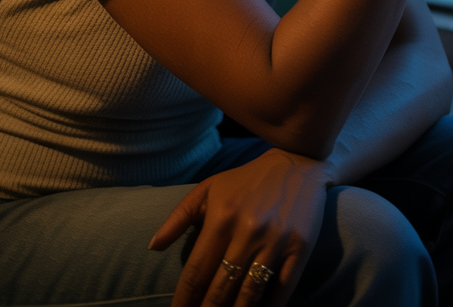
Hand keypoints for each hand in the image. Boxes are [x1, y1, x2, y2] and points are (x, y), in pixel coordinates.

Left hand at [150, 148, 330, 306]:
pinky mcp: (299, 248)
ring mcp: (275, 241)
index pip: (196, 272)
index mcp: (222, 217)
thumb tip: (153, 247)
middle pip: (220, 290)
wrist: (297, 161)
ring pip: (249, 296)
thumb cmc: (246, 180)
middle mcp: (248, 231)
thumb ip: (178, 218)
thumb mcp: (209, 189)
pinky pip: (282, 290)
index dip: (183, 301)